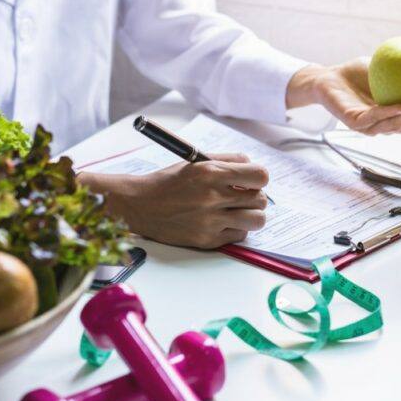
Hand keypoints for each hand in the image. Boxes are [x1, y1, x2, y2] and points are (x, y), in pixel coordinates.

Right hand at [88, 153, 267, 248]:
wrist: (140, 205)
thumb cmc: (169, 182)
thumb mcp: (196, 161)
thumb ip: (227, 160)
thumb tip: (253, 168)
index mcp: (210, 172)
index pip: (260, 176)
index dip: (259, 178)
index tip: (252, 180)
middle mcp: (212, 197)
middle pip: (261, 199)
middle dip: (255, 197)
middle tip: (242, 196)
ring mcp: (210, 221)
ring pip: (257, 220)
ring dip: (251, 215)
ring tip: (237, 211)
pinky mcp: (207, 240)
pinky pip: (240, 236)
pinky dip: (235, 229)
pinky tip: (222, 222)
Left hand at [286, 60, 400, 135]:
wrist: (327, 77)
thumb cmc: (358, 73)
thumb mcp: (388, 65)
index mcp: (397, 115)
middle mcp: (386, 124)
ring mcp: (369, 126)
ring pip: (395, 127)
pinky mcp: (353, 122)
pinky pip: (372, 120)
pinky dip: (387, 114)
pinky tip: (400, 107)